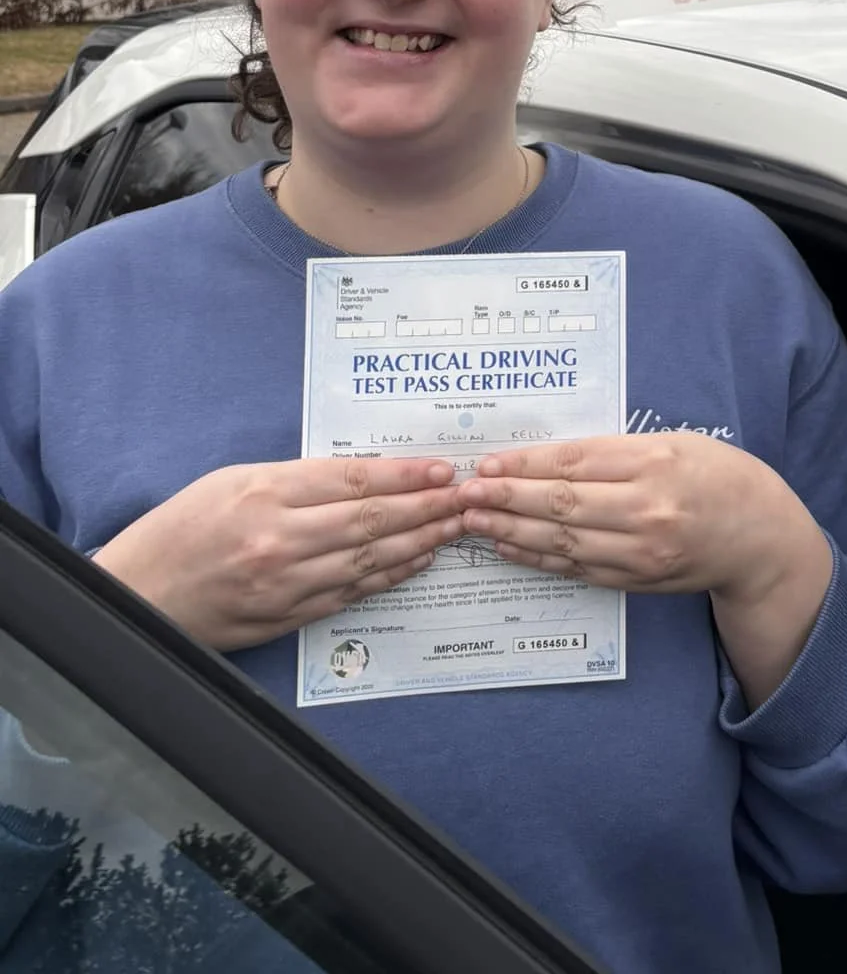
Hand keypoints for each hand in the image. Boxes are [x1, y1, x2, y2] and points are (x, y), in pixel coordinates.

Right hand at [94, 457, 466, 651]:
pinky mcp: (284, 617)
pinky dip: (388, 577)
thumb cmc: (182, 527)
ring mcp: (283, 584)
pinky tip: (415, 563)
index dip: (405, 475)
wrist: (138, 594)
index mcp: (265, 493)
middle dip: (427, 508)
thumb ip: (296, 479)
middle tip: (465, 499)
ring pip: (368, 559)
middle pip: (371, 520)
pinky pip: (349, 594)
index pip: (354, 479)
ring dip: (419, 544)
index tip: (441, 471)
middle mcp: (279, 538)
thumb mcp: (233, 481)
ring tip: (454, 529)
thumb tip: (362, 476)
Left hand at [456, 435, 833, 705]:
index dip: (525, 465)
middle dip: (506, 498)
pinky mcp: (635, 579)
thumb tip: (546, 458)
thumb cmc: (715, 475)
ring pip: (562, 541)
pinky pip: (576, 570)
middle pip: (561, 503)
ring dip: (512, 531)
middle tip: (466, 492)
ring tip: (475, 521)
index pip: (574, 463)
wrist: (758, 536)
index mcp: (654, 462)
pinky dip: (538, 559)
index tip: (487, 463)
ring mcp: (640, 551)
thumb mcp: (673, 443)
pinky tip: (509, 548)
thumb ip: (616, 451)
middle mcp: (646, 509)